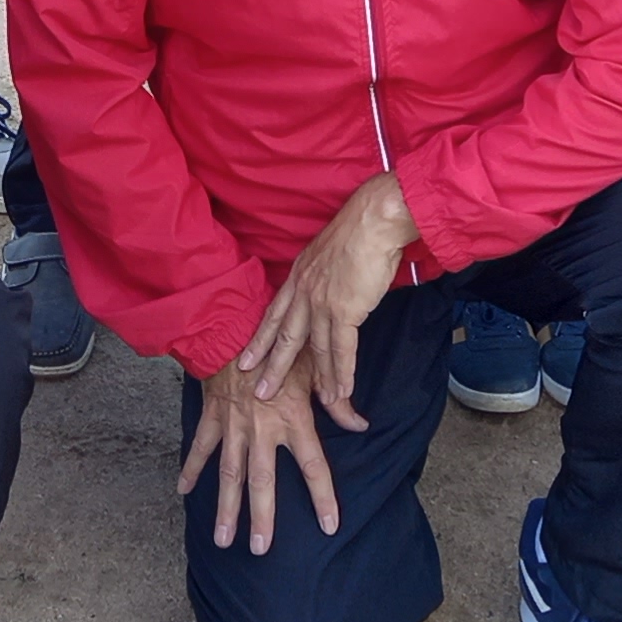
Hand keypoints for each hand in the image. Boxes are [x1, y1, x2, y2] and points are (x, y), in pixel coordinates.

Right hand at [176, 362, 343, 554]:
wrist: (234, 325)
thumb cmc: (280, 346)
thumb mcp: (313, 370)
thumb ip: (338, 402)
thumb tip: (361, 425)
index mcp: (292, 420)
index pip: (313, 466)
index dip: (323, 497)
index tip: (329, 526)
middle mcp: (262, 430)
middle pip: (263, 481)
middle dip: (262, 517)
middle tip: (260, 549)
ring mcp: (234, 427)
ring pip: (229, 474)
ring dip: (226, 508)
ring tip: (223, 539)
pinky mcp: (213, 418)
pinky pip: (201, 448)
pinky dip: (191, 469)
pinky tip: (183, 492)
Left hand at [233, 173, 414, 414]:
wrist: (374, 219)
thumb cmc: (359, 231)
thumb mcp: (328, 253)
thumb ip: (323, 276)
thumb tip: (329, 290)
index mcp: (299, 276)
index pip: (274, 314)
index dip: (260, 339)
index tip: (246, 359)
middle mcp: (305, 291)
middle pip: (285, 336)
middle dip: (272, 367)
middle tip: (260, 392)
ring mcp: (322, 302)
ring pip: (316, 349)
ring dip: (319, 379)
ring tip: (317, 403)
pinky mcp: (345, 309)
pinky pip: (342, 350)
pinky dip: (342, 374)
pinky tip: (342, 391)